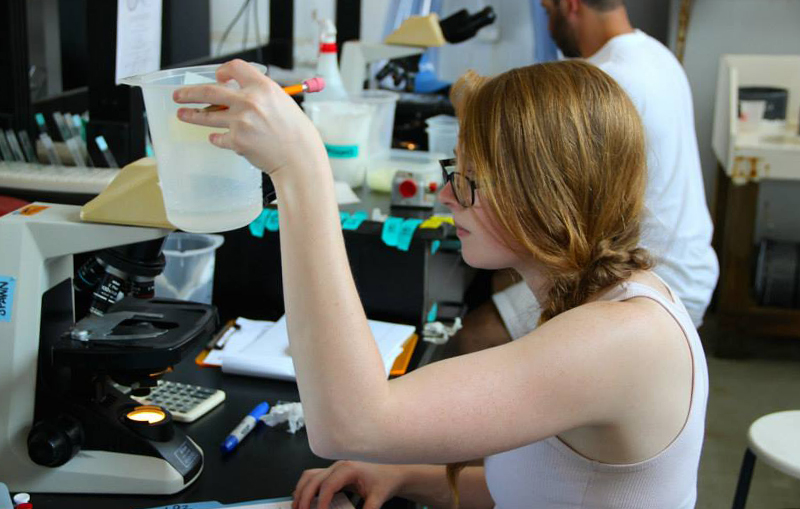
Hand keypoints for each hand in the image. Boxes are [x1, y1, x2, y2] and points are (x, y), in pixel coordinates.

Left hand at [173, 59, 326, 177]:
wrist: (299, 158)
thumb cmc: (295, 132)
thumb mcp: (281, 103)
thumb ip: (259, 95)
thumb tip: (235, 95)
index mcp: (263, 87)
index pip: (234, 68)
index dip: (223, 71)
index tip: (217, 77)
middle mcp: (249, 101)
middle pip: (209, 91)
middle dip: (189, 92)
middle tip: (179, 95)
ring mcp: (240, 121)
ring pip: (206, 115)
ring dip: (191, 114)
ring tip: (182, 114)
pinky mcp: (236, 141)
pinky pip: (218, 137)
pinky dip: (217, 138)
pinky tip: (217, 138)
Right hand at [293, 461, 406, 508]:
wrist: (393, 470)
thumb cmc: (386, 481)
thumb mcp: (378, 497)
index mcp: (348, 469)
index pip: (327, 486)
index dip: (320, 502)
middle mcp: (338, 465)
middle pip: (313, 480)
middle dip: (304, 498)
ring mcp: (335, 467)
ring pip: (310, 476)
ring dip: (301, 491)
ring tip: (296, 507)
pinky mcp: (334, 472)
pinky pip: (314, 476)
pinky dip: (306, 487)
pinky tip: (303, 499)